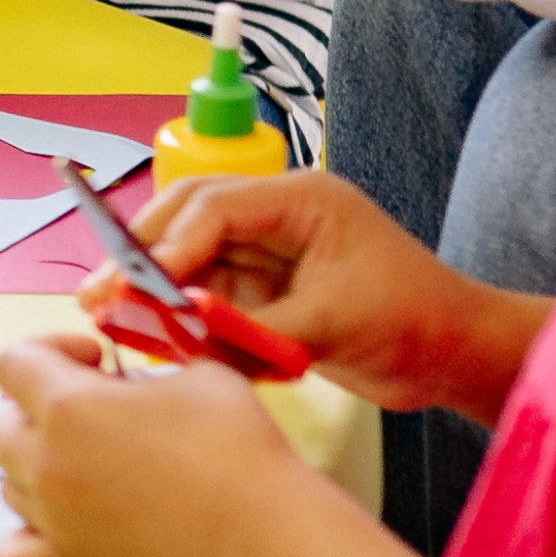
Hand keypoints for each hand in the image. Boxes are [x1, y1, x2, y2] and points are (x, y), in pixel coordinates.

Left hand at [0, 329, 321, 556]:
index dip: (50, 349)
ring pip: (8, 484)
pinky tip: (59, 522)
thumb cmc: (237, 443)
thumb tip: (130, 386)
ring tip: (91, 465)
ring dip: (37, 466)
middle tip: (93, 412)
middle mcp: (45, 462)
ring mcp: (55, 518)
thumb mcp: (196, 373)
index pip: (12, 361)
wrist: (266, 532)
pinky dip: (24, 538)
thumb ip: (145, 370)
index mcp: (66, 405)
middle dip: (36, 409)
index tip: (96, 359)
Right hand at [113, 169, 546, 421]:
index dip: (168, 244)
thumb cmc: (416, 322)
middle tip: (99, 292)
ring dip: (157, 286)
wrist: (456, 357)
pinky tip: (159, 336)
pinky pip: (212, 293)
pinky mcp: (269, 288)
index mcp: (301, 199)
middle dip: (143, 255)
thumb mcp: (332, 324)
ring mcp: (272, 251)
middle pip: (189, 218)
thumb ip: (254, 325)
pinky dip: (185, 315)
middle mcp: (279, 216)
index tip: (133, 283)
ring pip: (193, 256)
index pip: (214, 207)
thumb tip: (184, 325)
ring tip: (114, 315)